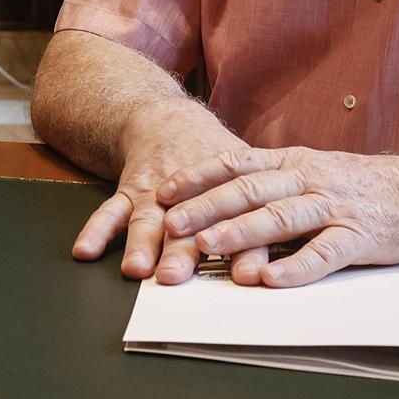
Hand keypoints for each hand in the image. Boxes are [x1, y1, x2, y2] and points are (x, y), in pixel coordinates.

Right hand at [70, 104, 261, 283]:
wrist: (167, 121)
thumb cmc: (218, 158)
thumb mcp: (251, 175)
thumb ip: (272, 213)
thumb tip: (313, 251)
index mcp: (230, 185)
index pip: (242, 219)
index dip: (244, 245)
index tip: (248, 273)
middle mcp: (192, 190)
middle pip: (189, 223)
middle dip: (182, 251)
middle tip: (175, 277)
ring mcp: (156, 190)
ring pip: (148, 218)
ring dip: (140, 244)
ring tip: (136, 269)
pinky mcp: (129, 191)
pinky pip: (110, 210)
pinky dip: (97, 230)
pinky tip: (85, 250)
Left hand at [159, 146, 398, 286]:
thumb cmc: (363, 186)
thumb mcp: (314, 171)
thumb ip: (273, 183)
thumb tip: (220, 199)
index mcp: (293, 163)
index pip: (236, 163)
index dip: (198, 176)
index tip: (163, 190)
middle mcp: (309, 180)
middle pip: (249, 190)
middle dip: (205, 206)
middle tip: (170, 223)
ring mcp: (334, 207)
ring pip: (280, 217)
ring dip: (242, 232)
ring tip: (209, 246)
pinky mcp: (360, 237)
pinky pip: (324, 254)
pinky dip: (295, 268)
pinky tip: (270, 281)